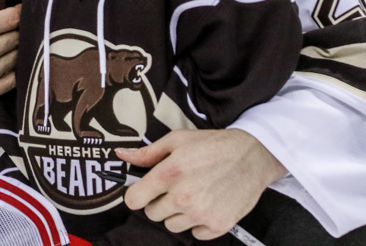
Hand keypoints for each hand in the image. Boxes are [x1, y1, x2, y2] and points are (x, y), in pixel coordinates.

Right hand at [0, 0, 19, 105]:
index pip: (13, 18)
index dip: (20, 13)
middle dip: (17, 32)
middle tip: (9, 30)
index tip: (19, 12)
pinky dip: (13, 71)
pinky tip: (2, 64)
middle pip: (17, 38)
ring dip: (15, 51)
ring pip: (17, 59)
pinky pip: (13, 80)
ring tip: (4, 46)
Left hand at [117, 129, 286, 239]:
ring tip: (192, 195)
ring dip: (177, 214)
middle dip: (159, 202)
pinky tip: (206, 205)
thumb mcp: (177, 140)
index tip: (143, 192)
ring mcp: (201, 214)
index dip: (137, 195)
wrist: (252, 156)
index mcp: (168, 174)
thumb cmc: (212, 145)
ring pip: (172, 225)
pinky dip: (198, 223)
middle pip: (152, 214)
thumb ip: (147, 153)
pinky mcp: (218, 225)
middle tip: (174, 189)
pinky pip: (195, 234)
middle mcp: (182, 197)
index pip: (134, 200)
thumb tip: (122, 155)